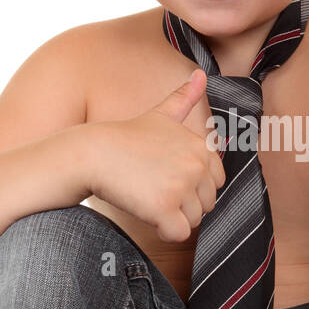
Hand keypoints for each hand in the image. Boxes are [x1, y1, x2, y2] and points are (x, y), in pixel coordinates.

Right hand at [84, 69, 227, 242]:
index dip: (192, 186)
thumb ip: (184, 98)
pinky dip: (163, 230)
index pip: (215, 183)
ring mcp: (181, 186)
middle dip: (183, 204)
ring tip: (147, 195)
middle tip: (153, 186)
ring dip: (171, 217)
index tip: (166, 175)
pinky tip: (146, 212)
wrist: (92, 153)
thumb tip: (202, 74)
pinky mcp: (164, 208)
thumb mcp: (159, 114)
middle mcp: (196, 165)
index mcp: (201, 147)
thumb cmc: (124, 138)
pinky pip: (178, 234)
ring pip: (192, 221)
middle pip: (205, 205)